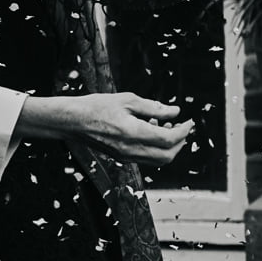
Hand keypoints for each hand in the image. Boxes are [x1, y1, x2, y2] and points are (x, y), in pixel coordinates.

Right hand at [42, 93, 192, 164]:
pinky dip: (156, 148)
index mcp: (133, 134)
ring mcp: (125, 156)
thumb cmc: (97, 106)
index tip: (190, 121)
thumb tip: (175, 111)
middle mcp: (130, 150)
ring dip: (169, 147)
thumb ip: (154, 108)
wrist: (71, 121)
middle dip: (180, 142)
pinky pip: (146, 158)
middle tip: (182, 126)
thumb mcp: (128, 100)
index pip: (169, 139)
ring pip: (158, 160)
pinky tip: (151, 130)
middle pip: (168, 156)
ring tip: (166, 126)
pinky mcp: (121, 157)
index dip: (184, 131)